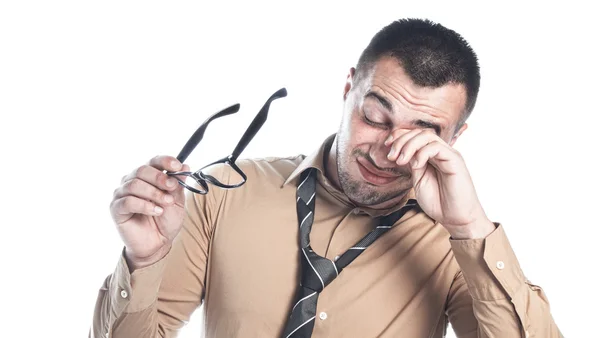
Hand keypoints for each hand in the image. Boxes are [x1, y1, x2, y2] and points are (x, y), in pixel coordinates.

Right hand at [110, 155, 190, 269]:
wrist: (158, 243)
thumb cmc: (165, 220)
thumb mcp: (177, 201)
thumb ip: (178, 185)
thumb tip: (185, 167)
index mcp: (148, 177)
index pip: (153, 161)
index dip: (165, 161)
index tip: (177, 166)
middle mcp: (132, 181)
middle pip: (142, 170)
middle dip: (159, 178)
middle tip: (171, 187)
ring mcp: (122, 194)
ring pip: (134, 184)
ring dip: (154, 193)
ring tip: (166, 203)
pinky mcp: (116, 209)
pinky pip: (127, 201)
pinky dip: (144, 205)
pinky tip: (156, 211)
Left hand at [385, 129, 494, 238]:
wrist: (455, 218)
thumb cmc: (438, 201)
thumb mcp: (418, 179)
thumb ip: (412, 164)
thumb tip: (399, 152)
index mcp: (431, 155)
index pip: (415, 136)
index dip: (399, 136)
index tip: (386, 146)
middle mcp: (440, 152)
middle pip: (419, 133)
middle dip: (401, 140)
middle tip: (391, 156)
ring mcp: (448, 154)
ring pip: (427, 136)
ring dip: (409, 145)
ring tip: (401, 161)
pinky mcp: (455, 160)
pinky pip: (436, 147)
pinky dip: (422, 153)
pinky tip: (416, 165)